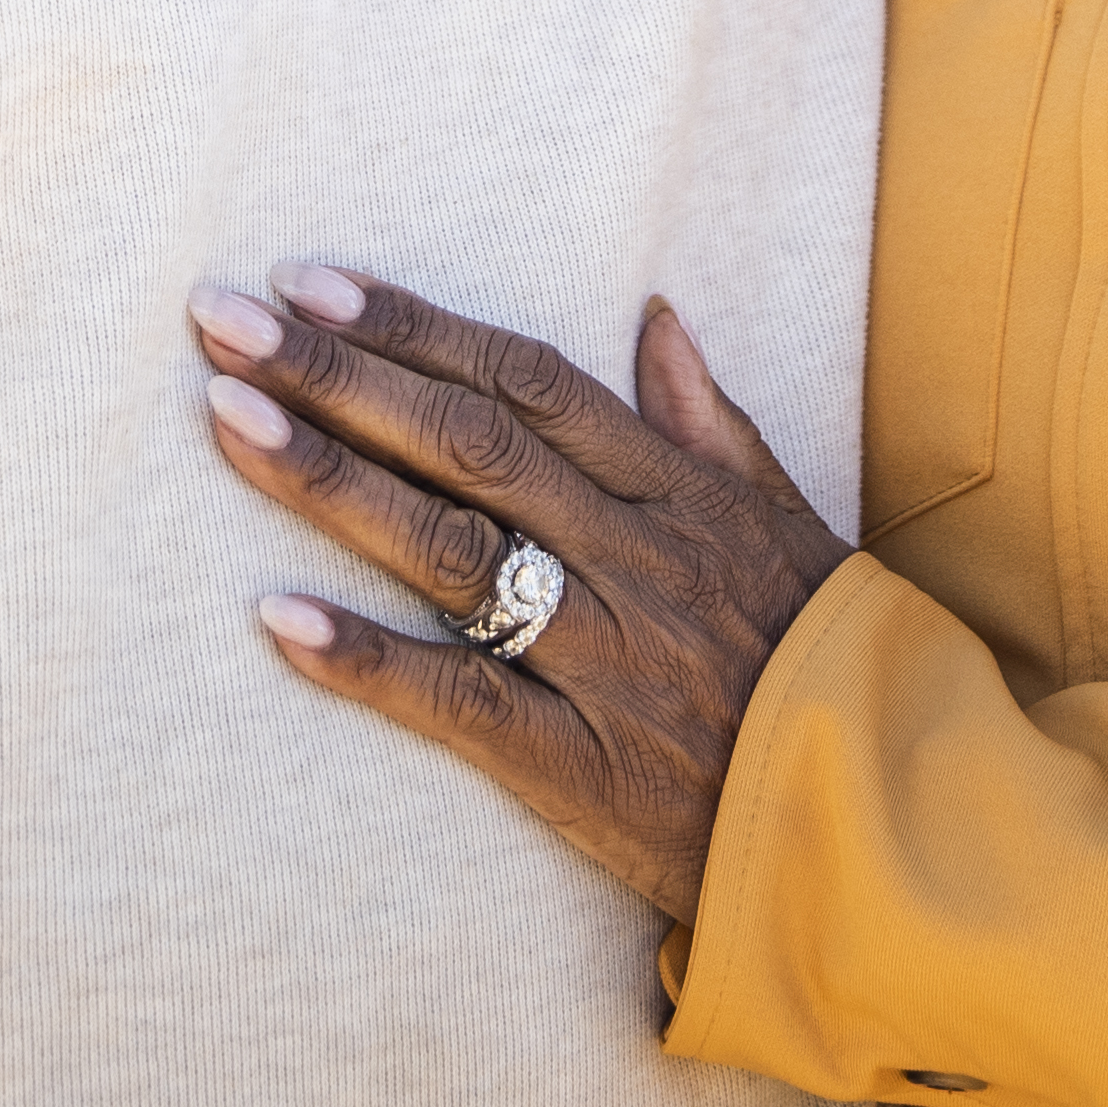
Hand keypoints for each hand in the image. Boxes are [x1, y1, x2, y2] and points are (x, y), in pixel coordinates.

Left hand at [193, 263, 850, 926]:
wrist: (886, 824)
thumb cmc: (829, 664)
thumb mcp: (791, 523)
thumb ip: (711, 422)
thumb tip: (654, 314)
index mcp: (679, 494)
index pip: (526, 382)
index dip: (415, 325)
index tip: (309, 282)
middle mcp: (638, 559)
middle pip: (469, 444)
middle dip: (338, 374)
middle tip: (220, 320)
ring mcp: (608, 660)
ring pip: (453, 549)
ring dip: (330, 478)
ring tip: (225, 418)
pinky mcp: (582, 766)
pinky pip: (462, 703)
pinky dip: (367, 658)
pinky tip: (276, 618)